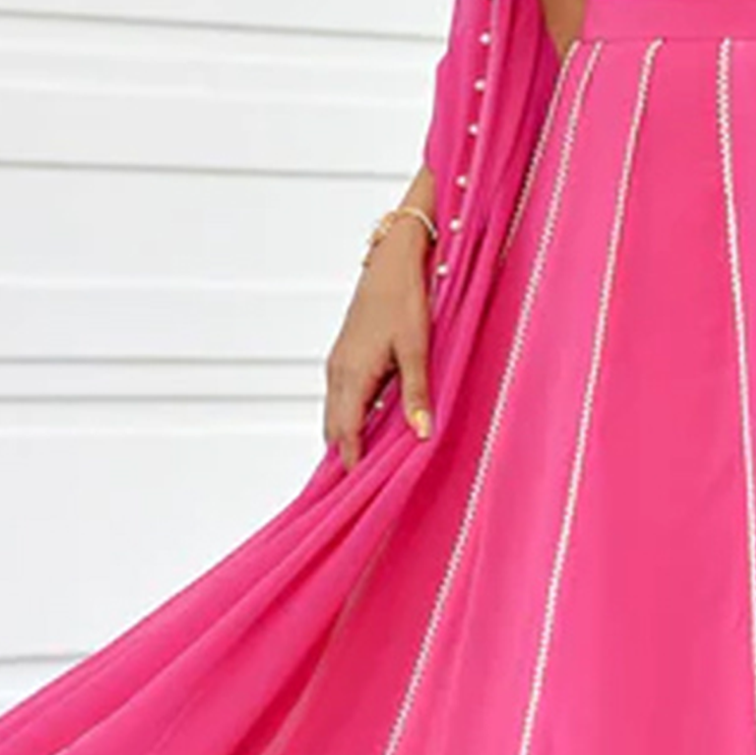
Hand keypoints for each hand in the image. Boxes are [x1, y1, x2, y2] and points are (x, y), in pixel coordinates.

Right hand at [324, 222, 432, 470]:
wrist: (391, 262)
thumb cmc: (405, 299)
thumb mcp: (417, 349)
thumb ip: (417, 393)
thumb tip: (422, 433)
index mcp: (352, 375)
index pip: (345, 434)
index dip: (351, 463)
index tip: (357, 492)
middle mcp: (338, 372)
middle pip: (334, 428)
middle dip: (345, 456)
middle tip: (360, 488)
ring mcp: (338, 363)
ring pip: (335, 413)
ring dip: (347, 437)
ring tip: (364, 464)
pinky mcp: (344, 355)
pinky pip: (340, 397)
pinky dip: (349, 417)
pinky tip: (369, 425)